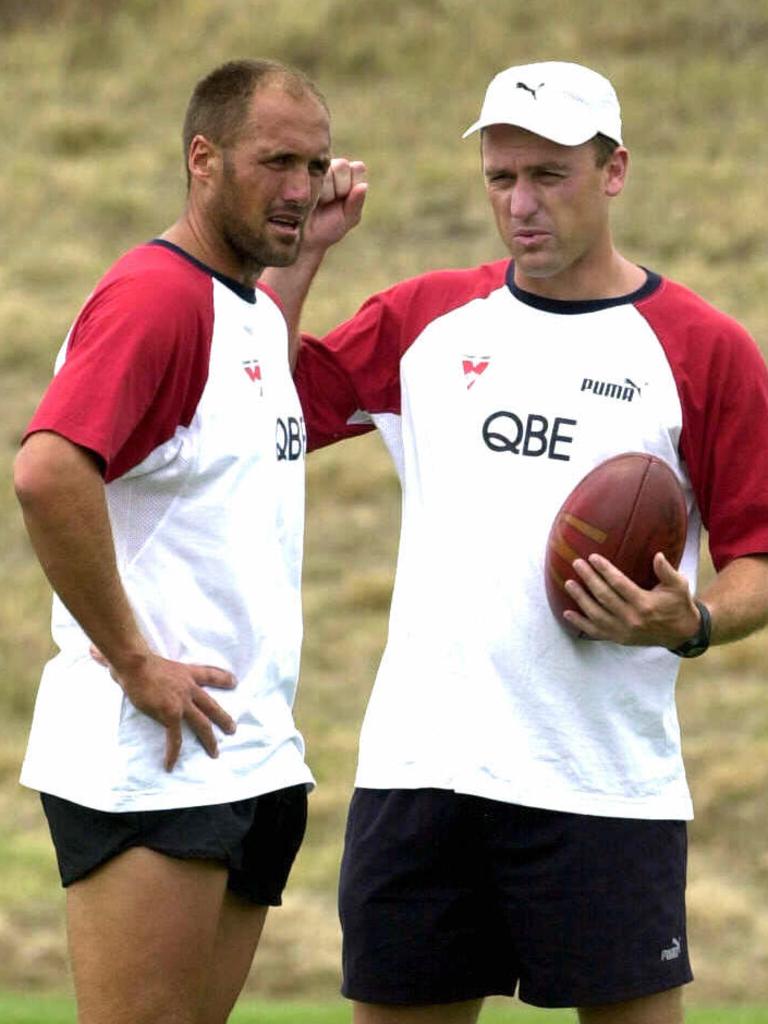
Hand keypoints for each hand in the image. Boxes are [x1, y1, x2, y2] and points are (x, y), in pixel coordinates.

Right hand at [91, 646, 235, 770]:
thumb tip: (95, 651)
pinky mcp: (171, 715)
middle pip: (212, 705)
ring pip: (203, 724)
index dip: (222, 678)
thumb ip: (126, 656)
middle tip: (232, 729)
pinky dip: (173, 753)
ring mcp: (182, 702)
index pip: (209, 673)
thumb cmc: (134, 658)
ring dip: (210, 739)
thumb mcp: (140, 656)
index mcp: (185, 673)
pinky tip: (170, 765)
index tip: (234, 682)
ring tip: (216, 752)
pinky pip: (175, 738)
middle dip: (223, 718)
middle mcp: (188, 688)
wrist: (135, 663)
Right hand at [302, 157, 366, 252]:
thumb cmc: (326, 228)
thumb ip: (356, 203)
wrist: (301, 239)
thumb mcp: (347, 219)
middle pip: (342, 166)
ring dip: (324, 191)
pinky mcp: (297, 172)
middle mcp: (330, 167)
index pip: (358, 168)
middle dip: (338, 188)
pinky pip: (310, 174)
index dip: (352, 186)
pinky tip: (306, 199)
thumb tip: (363, 186)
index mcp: (347, 176)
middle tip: (328, 203)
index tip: (343, 201)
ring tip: (316, 202)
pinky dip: (311, 190)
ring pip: (327, 170)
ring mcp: (312, 168)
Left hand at [563, 551, 700, 647]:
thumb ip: (667, 571)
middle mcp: (632, 618)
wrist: (682, 634)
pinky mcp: (619, 638)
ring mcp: (623, 631)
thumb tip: (657, 555)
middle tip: (577, 563)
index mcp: (645, 604)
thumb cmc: (678, 605)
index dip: (604, 570)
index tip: (593, 557)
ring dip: (580, 599)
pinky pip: (596, 632)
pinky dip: (580, 623)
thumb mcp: (679, 586)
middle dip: (589, 579)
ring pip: (596, 614)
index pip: (619, 584)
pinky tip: (567, 613)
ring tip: (569, 583)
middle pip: (604, 596)